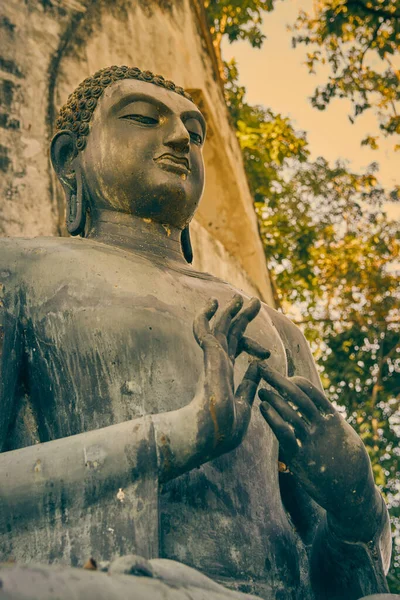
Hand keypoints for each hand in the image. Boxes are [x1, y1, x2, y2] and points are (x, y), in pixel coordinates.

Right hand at [193, 294, 268, 456]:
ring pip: (220, 327)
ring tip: (240, 298)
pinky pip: (203, 330)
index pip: (236, 350)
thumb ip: (249, 383)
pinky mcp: (210, 355)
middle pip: (230, 332)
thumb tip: (257, 366)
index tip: (266, 354)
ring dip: (230, 311)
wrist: (215, 434)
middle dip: (241, 317)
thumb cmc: (226, 429)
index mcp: (224, 375)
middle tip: (252, 302)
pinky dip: (204, 316)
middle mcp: (217, 363)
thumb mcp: (245, 403)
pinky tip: (214, 303)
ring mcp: (213, 359)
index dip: (251, 346)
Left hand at [258, 364, 377, 537]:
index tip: (285, 376)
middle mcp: (322, 427)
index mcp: (333, 419)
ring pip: (289, 412)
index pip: (313, 392)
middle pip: (298, 396)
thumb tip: (321, 409)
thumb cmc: (349, 464)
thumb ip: (331, 422)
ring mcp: (312, 441)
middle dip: (279, 381)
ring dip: (273, 398)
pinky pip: (284, 433)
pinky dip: (272, 418)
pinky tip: (263, 408)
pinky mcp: (301, 458)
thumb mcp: (345, 437)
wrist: (352, 494)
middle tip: (263, 369)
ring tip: (260, 389)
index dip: (296, 382)